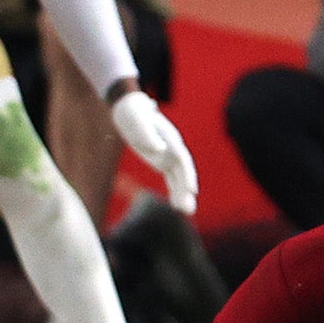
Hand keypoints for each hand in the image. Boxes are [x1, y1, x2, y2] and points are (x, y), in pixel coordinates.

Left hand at [110, 91, 198, 214]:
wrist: (131, 110)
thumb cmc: (134, 114)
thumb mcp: (138, 122)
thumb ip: (148, 135)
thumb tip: (159, 148)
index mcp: (170, 139)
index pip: (182, 159)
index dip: (188, 175)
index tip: (192, 189)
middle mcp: (173, 149)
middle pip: (183, 173)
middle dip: (186, 191)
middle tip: (189, 209)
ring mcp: (169, 156)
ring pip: (178, 179)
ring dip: (183, 195)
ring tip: (187, 213)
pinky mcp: (162, 162)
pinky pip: (171, 179)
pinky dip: (175, 192)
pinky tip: (177, 206)